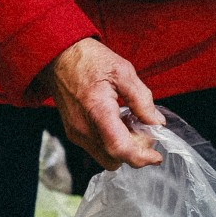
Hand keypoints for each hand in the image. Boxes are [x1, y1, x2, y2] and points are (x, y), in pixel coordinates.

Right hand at [44, 38, 164, 170]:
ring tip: (128, 121)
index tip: (156, 156)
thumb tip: (156, 122)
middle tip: (143, 127)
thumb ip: (142, 99)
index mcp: (98, 111)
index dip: (141, 157)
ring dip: (122, 146)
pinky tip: (116, 121)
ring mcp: (76, 132)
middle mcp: (84, 128)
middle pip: (115, 159)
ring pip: (106, 157)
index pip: (120, 149)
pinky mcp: (73, 132)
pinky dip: (111, 141)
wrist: (59, 57)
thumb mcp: (123, 71)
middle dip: (133, 150)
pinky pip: (97, 148)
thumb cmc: (89, 60)